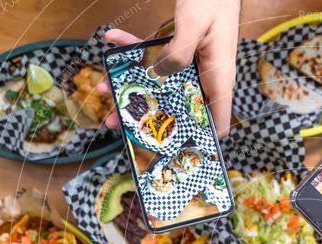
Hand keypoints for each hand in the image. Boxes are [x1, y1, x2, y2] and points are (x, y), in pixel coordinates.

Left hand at [100, 0, 239, 136]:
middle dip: (148, 114)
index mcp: (218, 77)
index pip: (217, 121)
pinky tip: (113, 39)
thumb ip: (178, 52)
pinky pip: (156, 55)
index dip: (200, 139)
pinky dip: (134, 48)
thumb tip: (161, 74)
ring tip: (102, 85)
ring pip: (161, 83)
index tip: (173, 150)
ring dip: (131, 83)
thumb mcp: (194, 26)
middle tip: (117, 120)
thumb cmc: (212, 0)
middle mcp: (205, 75)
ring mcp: (193, 63)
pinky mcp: (182, 49)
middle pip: (178, 106)